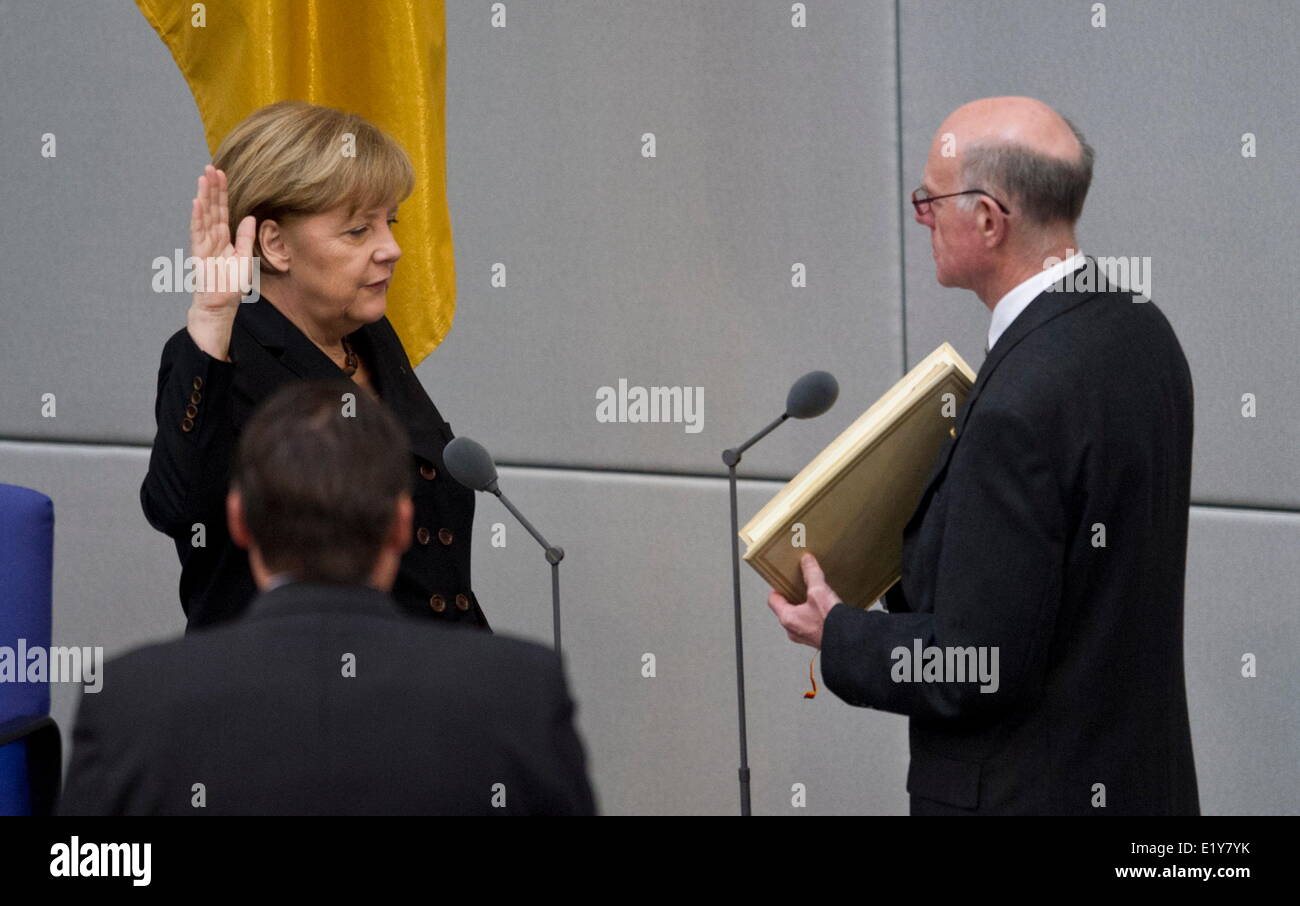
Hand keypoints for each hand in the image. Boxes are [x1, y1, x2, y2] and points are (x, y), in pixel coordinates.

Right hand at [189, 164, 255, 316]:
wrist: (220, 304)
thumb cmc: (231, 284)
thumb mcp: (244, 258)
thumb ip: (244, 237)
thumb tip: (249, 217)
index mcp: (223, 238)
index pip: (222, 210)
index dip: (222, 192)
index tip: (221, 173)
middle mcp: (212, 238)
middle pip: (212, 208)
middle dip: (212, 188)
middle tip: (211, 167)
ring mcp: (204, 244)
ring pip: (203, 216)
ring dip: (203, 197)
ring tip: (203, 178)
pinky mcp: (198, 254)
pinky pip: (197, 232)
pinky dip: (197, 217)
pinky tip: (197, 202)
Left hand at [767, 553, 842, 648]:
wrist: (849, 642)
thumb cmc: (830, 624)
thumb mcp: (819, 592)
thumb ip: (811, 574)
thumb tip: (807, 561)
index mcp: (788, 618)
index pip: (773, 600)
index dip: (777, 588)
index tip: (782, 580)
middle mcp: (793, 630)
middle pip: (786, 608)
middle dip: (793, 596)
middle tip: (800, 585)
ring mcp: (804, 636)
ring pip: (798, 617)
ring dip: (805, 606)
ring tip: (814, 596)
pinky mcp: (816, 639)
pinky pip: (810, 624)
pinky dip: (814, 615)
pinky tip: (825, 608)